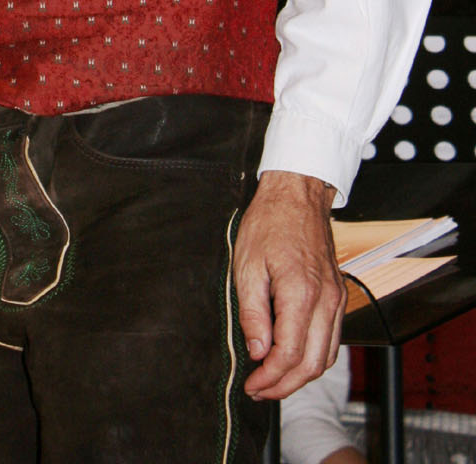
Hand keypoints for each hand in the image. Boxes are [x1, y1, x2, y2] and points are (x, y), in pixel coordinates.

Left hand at [234, 170, 344, 399]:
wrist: (298, 194)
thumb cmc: (270, 222)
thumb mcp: (247, 264)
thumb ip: (252, 312)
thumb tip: (258, 351)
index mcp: (300, 293)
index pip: (289, 355)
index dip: (269, 378)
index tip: (252, 384)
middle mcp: (326, 301)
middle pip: (312, 365)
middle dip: (285, 386)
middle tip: (260, 390)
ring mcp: (337, 299)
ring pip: (326, 357)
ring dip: (301, 377)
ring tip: (274, 380)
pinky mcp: (339, 296)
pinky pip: (332, 340)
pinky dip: (315, 358)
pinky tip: (294, 358)